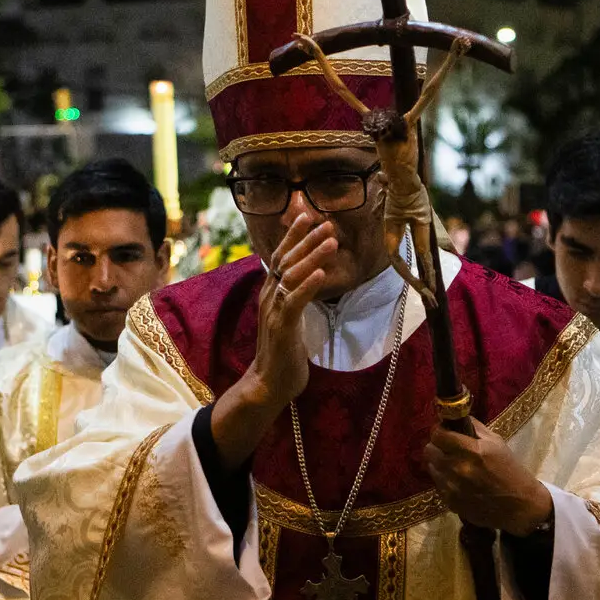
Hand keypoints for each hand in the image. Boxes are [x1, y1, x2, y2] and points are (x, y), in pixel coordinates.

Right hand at [209, 209, 337, 468]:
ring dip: (312, 256)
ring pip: (292, 276)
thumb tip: (307, 278)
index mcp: (271, 293)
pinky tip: (322, 273)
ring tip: (331, 240)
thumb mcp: (289, 316)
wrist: (269, 383)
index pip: (281, 258)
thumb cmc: (283, 351)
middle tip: (325, 222)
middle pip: (287, 261)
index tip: (307, 216)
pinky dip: (308, 285)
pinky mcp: (282, 326)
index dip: (294, 236)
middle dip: (306, 240)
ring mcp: (274, 310)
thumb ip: (294, 296)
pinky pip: (295, 301)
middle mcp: (270, 296)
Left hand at [423, 417, 554, 536]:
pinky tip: (459, 481)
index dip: (439, 430)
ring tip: (454, 465)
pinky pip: (437, 484)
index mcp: (471, 451)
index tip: (445, 431)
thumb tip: (456, 419)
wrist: (519, 505)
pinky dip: (444, 480)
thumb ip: (474, 428)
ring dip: (440, 463)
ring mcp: (451, 487)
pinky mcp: (449, 501)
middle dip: (437, 446)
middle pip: (429, 450)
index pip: (438, 434)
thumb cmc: (510, 470)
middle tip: (448, 448)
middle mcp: (457, 468)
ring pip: (431, 467)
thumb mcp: (497, 443)